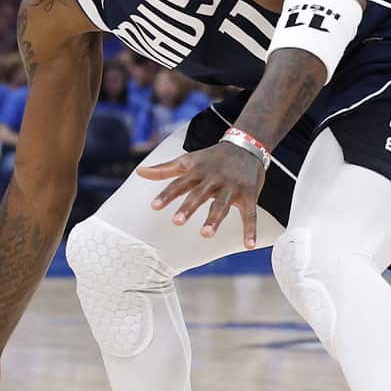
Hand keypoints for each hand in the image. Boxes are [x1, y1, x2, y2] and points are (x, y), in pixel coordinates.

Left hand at [139, 140, 265, 247]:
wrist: (246, 146)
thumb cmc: (212, 157)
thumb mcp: (187, 160)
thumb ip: (164, 169)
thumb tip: (139, 172)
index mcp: (197, 172)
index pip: (179, 184)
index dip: (167, 195)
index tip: (154, 206)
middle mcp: (213, 180)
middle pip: (199, 194)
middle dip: (188, 208)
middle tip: (176, 222)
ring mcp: (232, 188)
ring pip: (222, 205)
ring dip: (214, 219)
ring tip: (205, 234)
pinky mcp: (249, 195)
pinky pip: (250, 214)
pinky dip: (250, 229)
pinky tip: (248, 245)